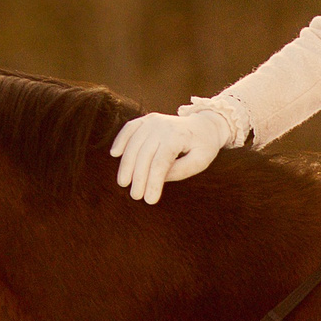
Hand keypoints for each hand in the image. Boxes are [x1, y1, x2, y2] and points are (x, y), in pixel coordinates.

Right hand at [109, 109, 229, 203]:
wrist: (204, 125)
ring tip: (123, 183)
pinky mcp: (147, 119)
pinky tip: (115, 154)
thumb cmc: (203, 146)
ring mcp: (153, 120)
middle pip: (144, 155)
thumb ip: (181, 170)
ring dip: (126, 164)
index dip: (153, 182)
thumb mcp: (201, 161)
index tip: (150, 200)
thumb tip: (158, 178)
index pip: (161, 163)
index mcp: (178, 136)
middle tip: (136, 196)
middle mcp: (163, 126)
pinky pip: (129, 128)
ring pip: (134, 144)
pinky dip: (121, 140)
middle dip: (138, 178)